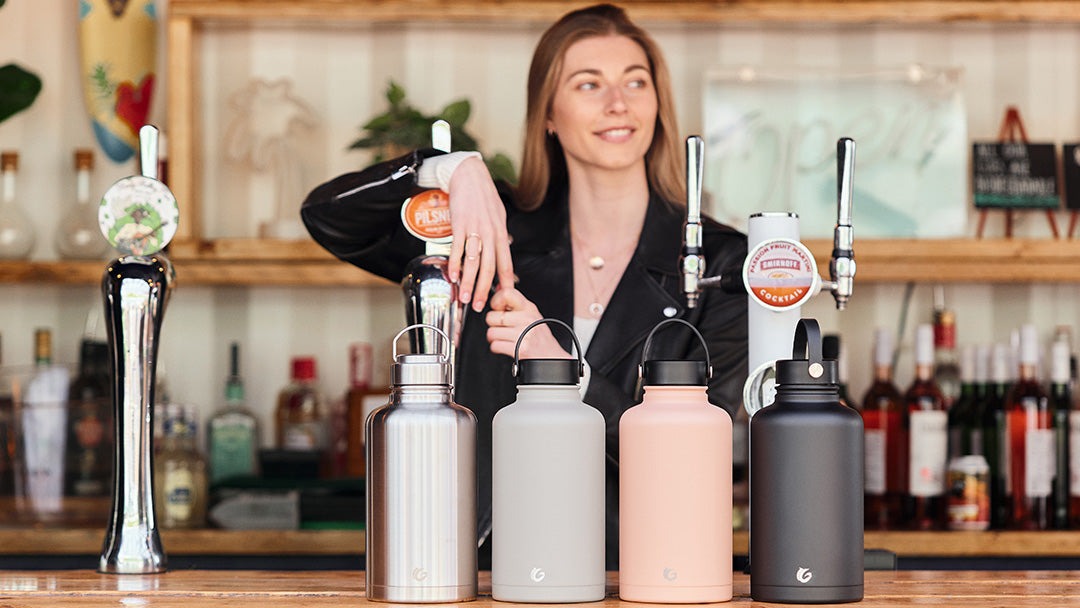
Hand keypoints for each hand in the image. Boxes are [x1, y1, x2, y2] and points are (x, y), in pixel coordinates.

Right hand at [446, 156, 514, 311]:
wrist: (469, 176)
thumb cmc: (484, 196)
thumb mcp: (499, 215)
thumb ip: (500, 235)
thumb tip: (504, 248)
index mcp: (501, 234)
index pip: (506, 264)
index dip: (505, 283)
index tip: (503, 298)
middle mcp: (490, 234)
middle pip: (490, 268)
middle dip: (485, 290)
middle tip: (481, 306)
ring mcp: (475, 230)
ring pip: (473, 262)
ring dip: (468, 283)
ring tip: (465, 298)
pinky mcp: (460, 225)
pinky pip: (457, 249)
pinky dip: (454, 265)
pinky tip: (453, 277)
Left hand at [486, 288, 571, 359]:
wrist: (551, 358)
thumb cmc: (539, 337)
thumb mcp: (531, 315)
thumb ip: (515, 303)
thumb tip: (499, 288)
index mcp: (529, 308)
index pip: (507, 293)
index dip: (496, 301)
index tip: (498, 309)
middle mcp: (527, 318)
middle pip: (492, 317)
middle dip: (493, 325)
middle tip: (502, 329)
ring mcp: (524, 333)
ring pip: (491, 332)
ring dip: (494, 338)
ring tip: (504, 339)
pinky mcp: (520, 348)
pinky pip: (495, 346)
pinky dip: (497, 348)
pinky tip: (506, 347)